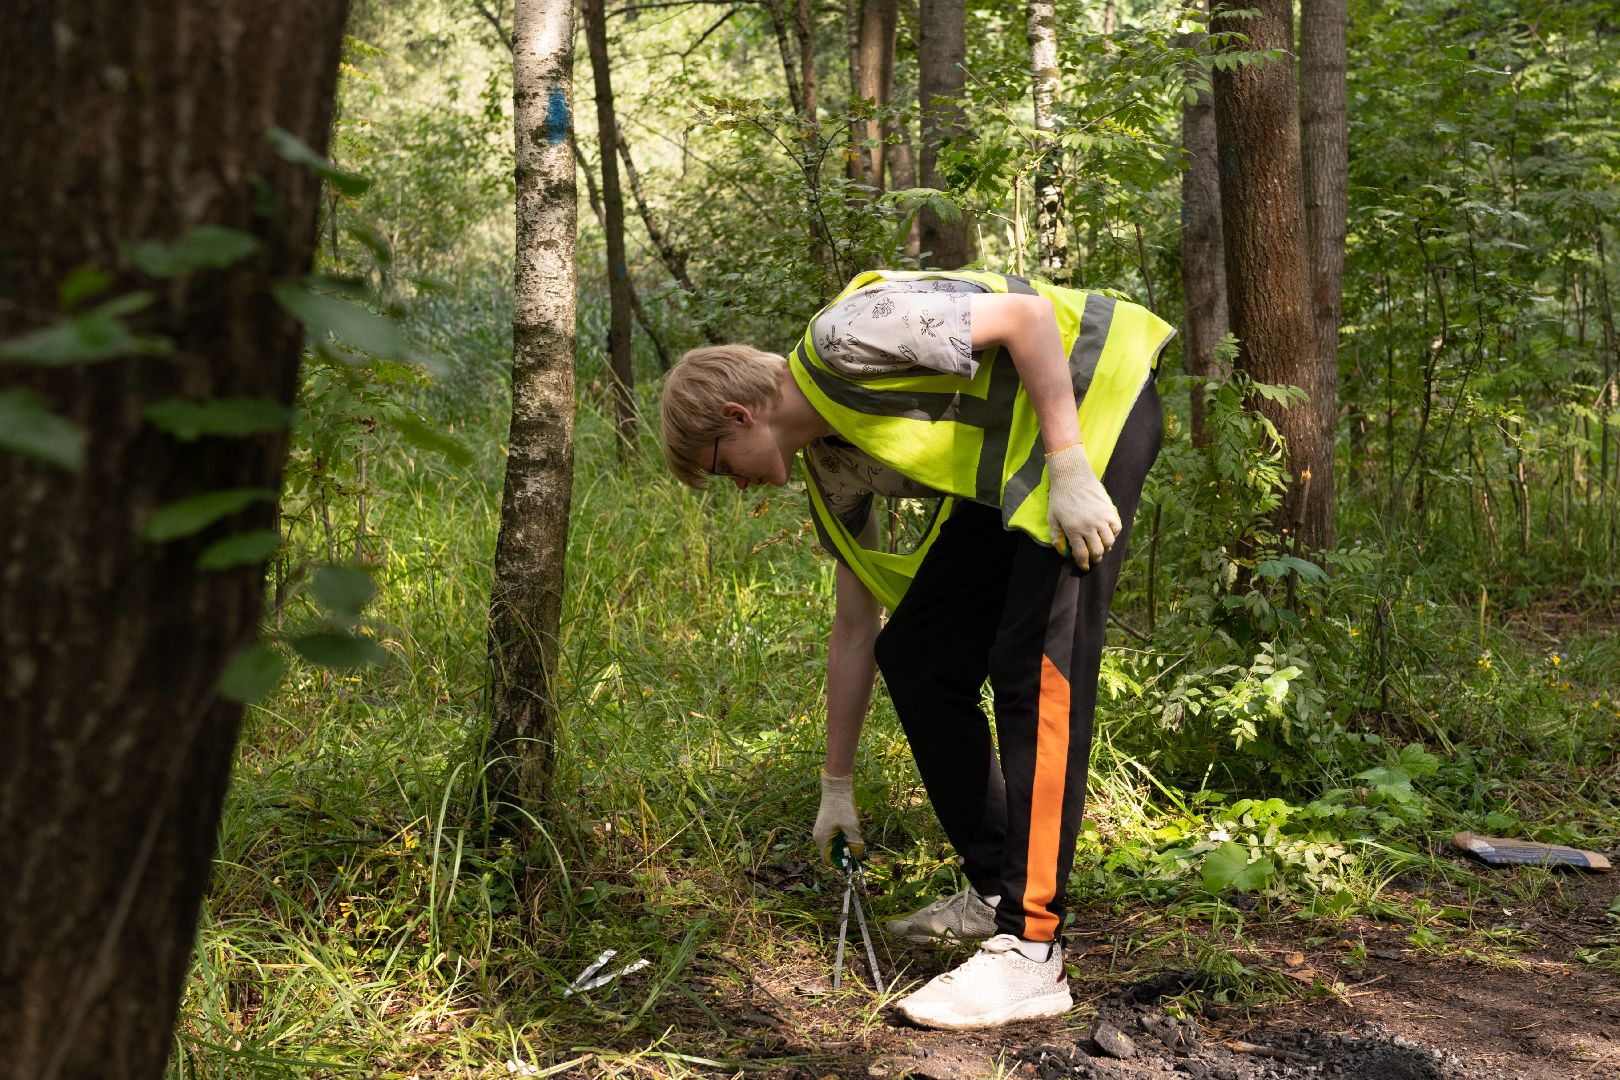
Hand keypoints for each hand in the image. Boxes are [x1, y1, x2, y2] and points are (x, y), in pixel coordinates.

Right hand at [812, 771, 863, 862]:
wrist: (836, 788)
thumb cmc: (842, 807)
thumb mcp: (851, 826)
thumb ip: (855, 843)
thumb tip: (858, 855)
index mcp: (822, 839)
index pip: (828, 861)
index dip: (840, 864)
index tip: (851, 860)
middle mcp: (818, 837)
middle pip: (830, 853)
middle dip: (843, 853)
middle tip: (856, 848)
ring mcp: (821, 830)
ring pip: (832, 845)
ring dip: (843, 845)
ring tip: (854, 837)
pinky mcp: (825, 825)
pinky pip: (832, 837)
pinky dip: (841, 837)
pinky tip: (850, 830)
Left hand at [1045, 441, 1121, 570]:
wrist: (1072, 476)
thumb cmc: (1059, 497)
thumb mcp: (1052, 517)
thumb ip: (1056, 536)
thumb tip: (1061, 551)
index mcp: (1074, 530)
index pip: (1082, 554)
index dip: (1084, 564)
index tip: (1085, 567)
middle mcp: (1089, 527)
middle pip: (1098, 550)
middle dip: (1096, 559)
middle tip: (1095, 560)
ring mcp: (1101, 518)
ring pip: (1109, 541)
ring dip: (1106, 548)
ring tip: (1103, 548)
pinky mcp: (1109, 510)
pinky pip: (1117, 527)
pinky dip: (1114, 534)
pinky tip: (1109, 534)